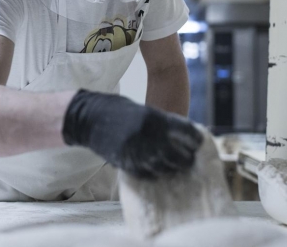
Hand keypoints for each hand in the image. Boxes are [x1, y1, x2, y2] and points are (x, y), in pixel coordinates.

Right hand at [61, 89, 202, 178]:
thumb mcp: (143, 111)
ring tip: (176, 167)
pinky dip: (156, 174)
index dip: (195, 140)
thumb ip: (162, 123)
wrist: (88, 118)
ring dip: (172, 168)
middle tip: (189, 159)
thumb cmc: (117, 110)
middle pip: (179, 155)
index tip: (198, 143)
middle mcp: (148, 136)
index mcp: (155, 119)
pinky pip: (148, 175)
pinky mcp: (126, 164)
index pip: (186, 132)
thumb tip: (183, 138)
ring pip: (165, 168)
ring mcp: (137, 152)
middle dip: (186, 158)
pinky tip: (158, 170)